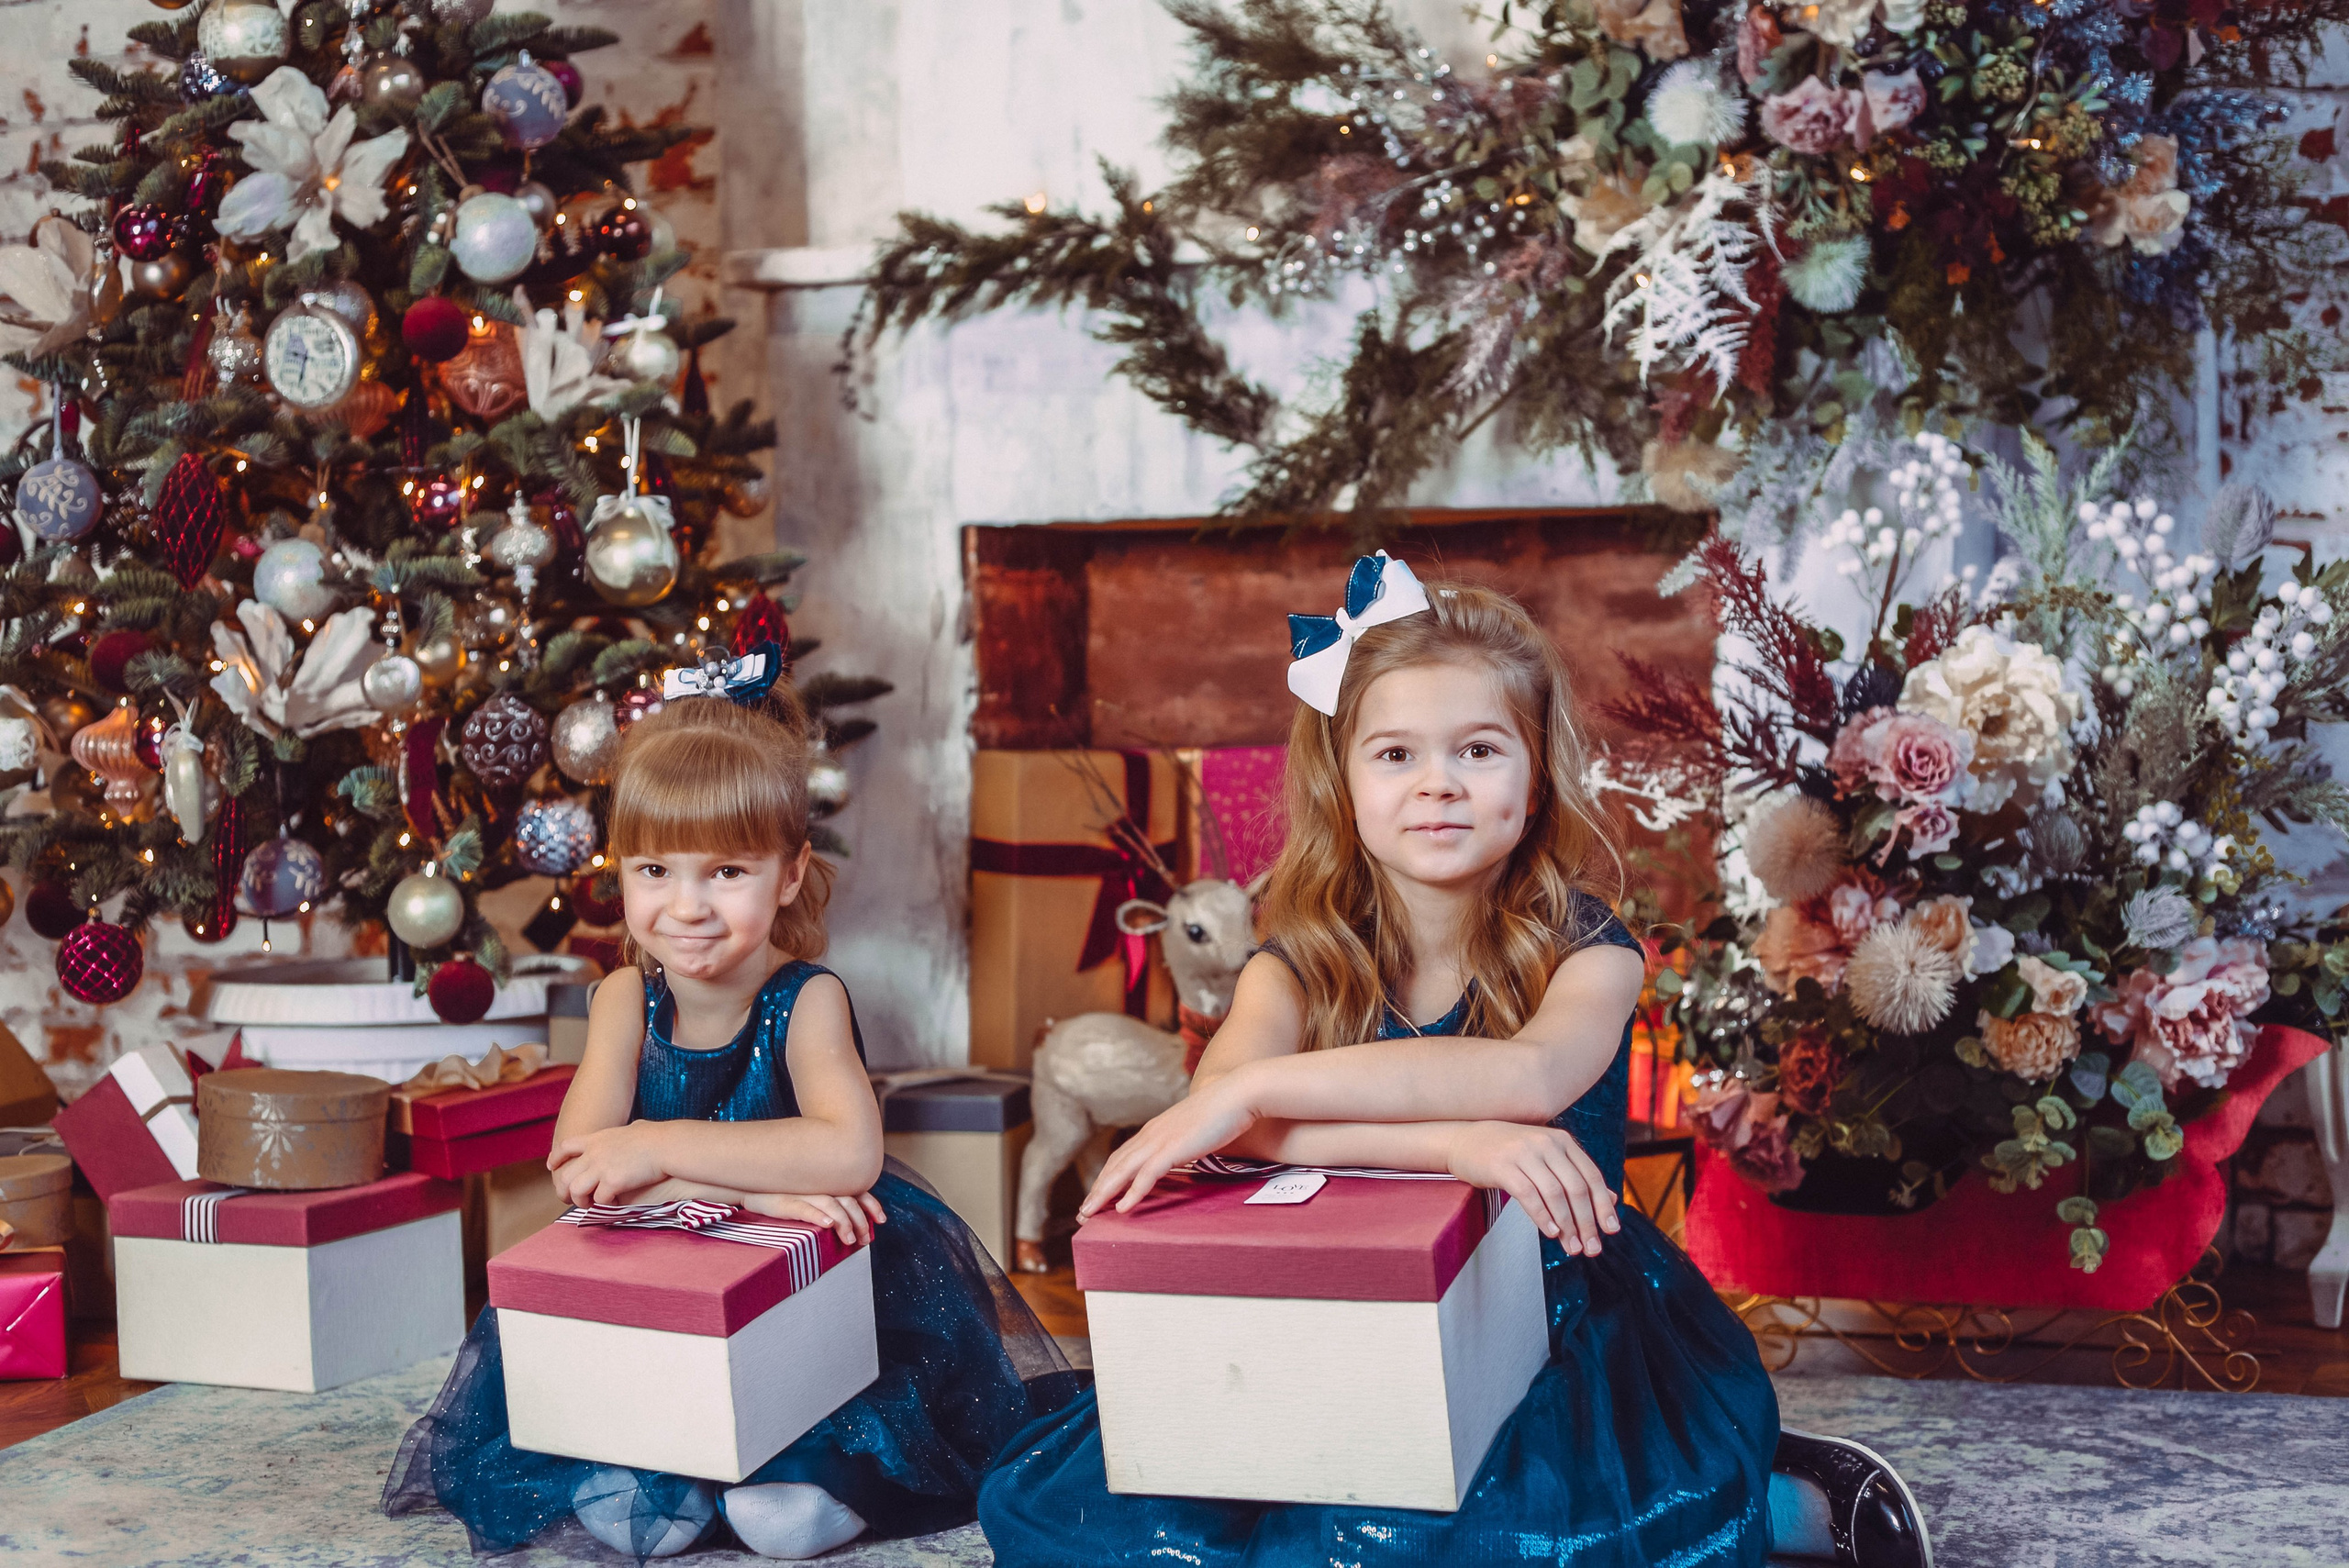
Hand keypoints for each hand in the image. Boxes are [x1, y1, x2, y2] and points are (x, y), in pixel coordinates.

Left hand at [547, 1122, 669, 1207]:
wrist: (667, 1145)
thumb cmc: (657, 1136)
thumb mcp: (635, 1127)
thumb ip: (627, 1131)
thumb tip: (635, 1128)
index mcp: (597, 1139)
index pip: (566, 1146)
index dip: (556, 1157)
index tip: (552, 1166)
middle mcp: (594, 1153)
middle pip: (565, 1175)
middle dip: (565, 1190)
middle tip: (573, 1199)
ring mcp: (602, 1167)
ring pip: (576, 1191)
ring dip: (581, 1201)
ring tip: (591, 1204)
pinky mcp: (613, 1182)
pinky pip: (600, 1199)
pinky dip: (605, 1204)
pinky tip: (614, 1202)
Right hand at [741, 1190, 887, 1245]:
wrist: (748, 1186)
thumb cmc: (780, 1195)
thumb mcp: (808, 1198)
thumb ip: (828, 1204)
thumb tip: (846, 1224)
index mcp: (826, 1184)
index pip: (856, 1191)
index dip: (871, 1205)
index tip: (882, 1220)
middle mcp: (818, 1185)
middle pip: (848, 1200)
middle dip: (860, 1221)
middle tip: (864, 1240)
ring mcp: (802, 1191)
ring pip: (832, 1203)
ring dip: (844, 1222)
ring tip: (849, 1240)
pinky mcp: (784, 1200)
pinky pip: (805, 1207)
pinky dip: (819, 1215)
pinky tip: (829, 1224)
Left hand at [1079, 1074, 1258, 1218]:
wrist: (1238, 1094)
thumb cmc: (1223, 1112)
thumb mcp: (1194, 1129)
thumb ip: (1181, 1141)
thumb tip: (1180, 1154)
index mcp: (1155, 1130)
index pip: (1121, 1156)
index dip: (1106, 1177)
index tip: (1095, 1196)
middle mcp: (1151, 1134)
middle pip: (1115, 1165)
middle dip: (1096, 1190)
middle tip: (1082, 1213)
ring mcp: (1160, 1140)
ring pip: (1122, 1171)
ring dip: (1103, 1194)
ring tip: (1089, 1214)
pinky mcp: (1173, 1148)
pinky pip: (1147, 1175)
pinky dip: (1133, 1193)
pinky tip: (1122, 1209)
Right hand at [1446, 1121, 1619, 1254]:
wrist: (1465, 1139)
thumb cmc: (1510, 1152)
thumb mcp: (1547, 1159)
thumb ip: (1577, 1176)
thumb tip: (1612, 1199)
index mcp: (1562, 1141)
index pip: (1591, 1176)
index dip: (1603, 1205)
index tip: (1611, 1230)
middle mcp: (1546, 1143)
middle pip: (1576, 1188)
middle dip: (1587, 1222)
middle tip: (1592, 1248)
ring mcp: (1524, 1153)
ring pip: (1555, 1194)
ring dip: (1567, 1225)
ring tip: (1572, 1247)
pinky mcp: (1502, 1166)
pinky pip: (1529, 1195)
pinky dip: (1542, 1217)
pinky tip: (1550, 1233)